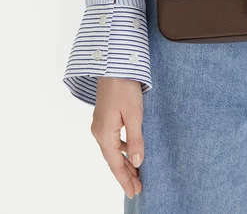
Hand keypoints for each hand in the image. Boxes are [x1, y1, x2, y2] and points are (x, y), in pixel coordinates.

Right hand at [90, 78, 143, 199]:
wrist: (113, 64)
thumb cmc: (124, 87)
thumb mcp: (134, 114)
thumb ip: (135, 139)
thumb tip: (137, 162)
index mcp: (105, 133)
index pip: (116, 164)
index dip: (125, 179)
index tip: (135, 192)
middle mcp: (98, 132)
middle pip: (112, 160)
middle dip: (124, 174)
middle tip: (137, 188)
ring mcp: (99, 124)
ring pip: (111, 150)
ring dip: (123, 162)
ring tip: (136, 173)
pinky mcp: (103, 117)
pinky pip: (111, 140)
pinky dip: (121, 149)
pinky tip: (129, 150)